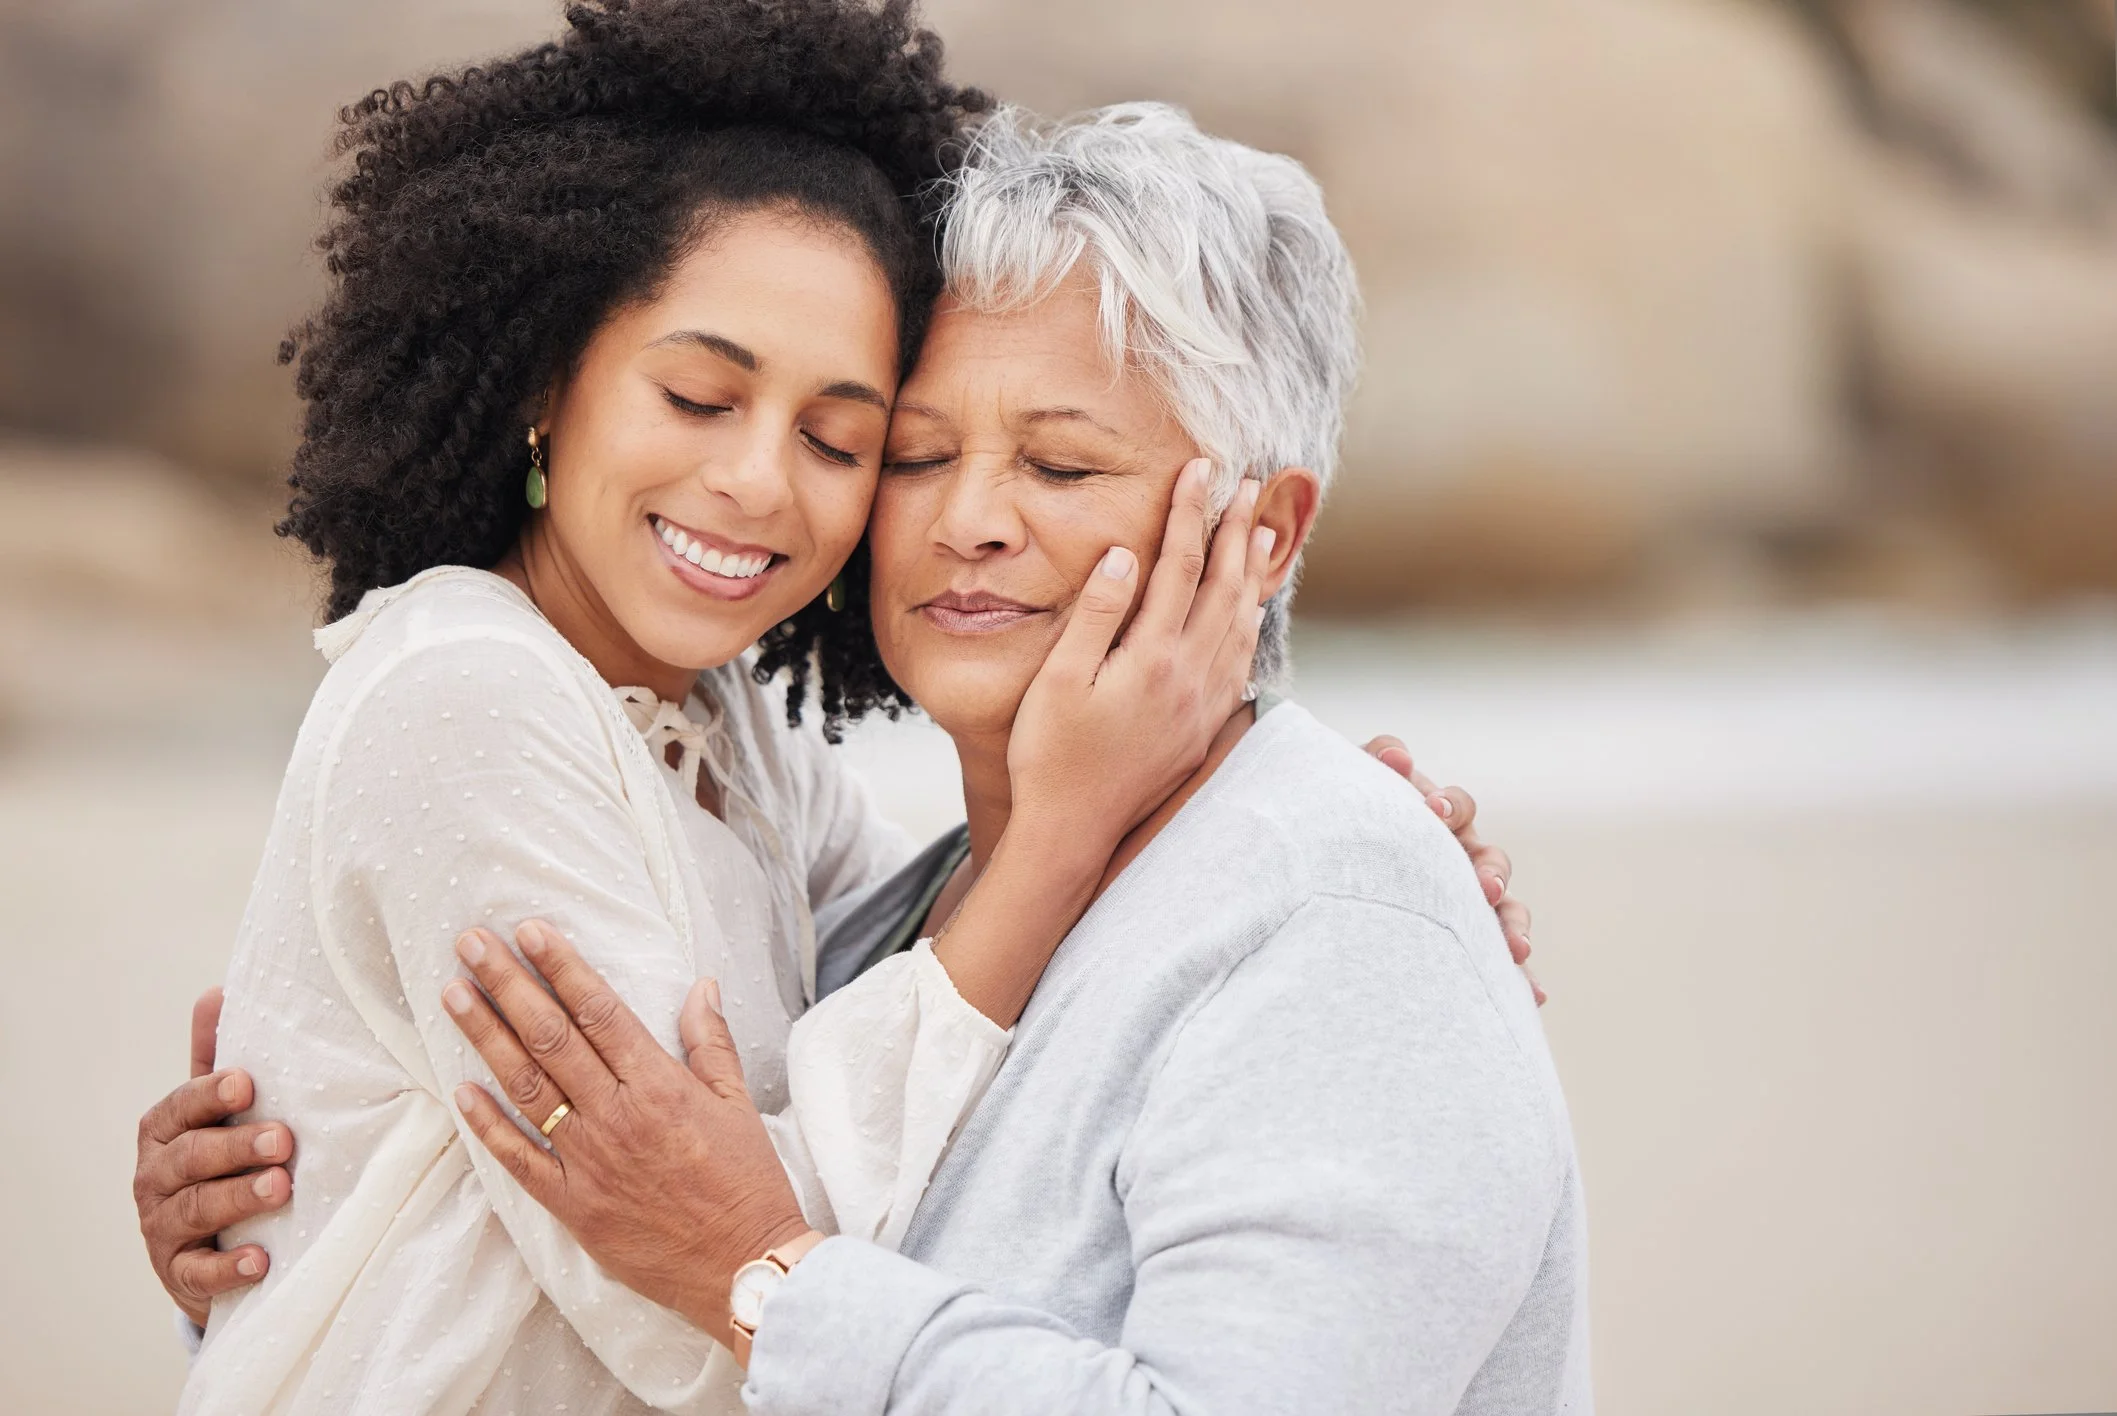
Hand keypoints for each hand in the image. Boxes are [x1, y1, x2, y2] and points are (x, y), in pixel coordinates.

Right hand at [133, 987, 292, 1325]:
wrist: (206, 1246)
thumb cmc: (219, 1161)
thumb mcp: (216, 1113)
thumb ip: (215, 1059)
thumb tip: (218, 990)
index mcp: (165, 1131)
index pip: (180, 1109)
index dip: (210, 1096)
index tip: (247, 1084)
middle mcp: (155, 1177)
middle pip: (189, 1159)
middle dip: (234, 1147)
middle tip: (283, 1139)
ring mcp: (163, 1228)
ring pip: (194, 1210)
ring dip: (238, 1197)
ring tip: (281, 1188)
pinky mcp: (179, 1274)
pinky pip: (198, 1273)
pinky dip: (228, 1267)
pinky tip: (261, 1259)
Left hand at [443, 920, 809, 1341]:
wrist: (744, 1266)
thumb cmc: (747, 1183)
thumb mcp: (738, 1104)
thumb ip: (711, 1042)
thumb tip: (700, 985)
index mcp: (660, 1085)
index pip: (599, 1011)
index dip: (562, 966)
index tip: (530, 930)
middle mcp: (617, 1115)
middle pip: (550, 1037)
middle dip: (508, 985)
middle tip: (472, 943)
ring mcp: (589, 1161)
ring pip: (526, 1087)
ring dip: (486, 1037)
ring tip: (454, 994)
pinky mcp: (572, 1205)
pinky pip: (519, 1159)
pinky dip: (487, 1124)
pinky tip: (460, 1089)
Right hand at [1005, 458, 1269, 856]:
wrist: (1073, 831)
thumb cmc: (1051, 755)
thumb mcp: (1059, 679)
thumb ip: (1096, 614)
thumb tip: (1124, 556)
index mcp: (1153, 657)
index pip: (1180, 565)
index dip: (1191, 512)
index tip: (1200, 469)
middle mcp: (1190, 677)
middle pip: (1224, 586)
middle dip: (1236, 529)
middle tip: (1248, 483)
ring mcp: (1203, 705)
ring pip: (1242, 622)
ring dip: (1253, 571)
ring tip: (1264, 530)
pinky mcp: (1204, 728)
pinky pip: (1241, 661)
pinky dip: (1251, 622)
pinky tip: (1250, 610)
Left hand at [1362, 739, 1541, 1005]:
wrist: (1327, 854)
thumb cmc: (1344, 815)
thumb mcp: (1353, 781)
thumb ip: (1376, 760)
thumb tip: (1396, 757)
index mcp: (1437, 818)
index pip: (1455, 806)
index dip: (1449, 806)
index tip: (1431, 810)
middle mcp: (1460, 858)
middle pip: (1490, 860)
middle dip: (1490, 873)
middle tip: (1483, 886)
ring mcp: (1466, 900)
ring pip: (1504, 910)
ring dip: (1513, 926)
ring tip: (1517, 948)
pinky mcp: (1466, 940)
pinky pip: (1497, 961)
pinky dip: (1519, 977)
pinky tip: (1534, 996)